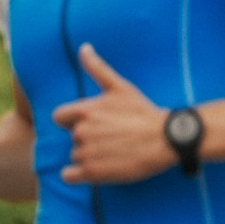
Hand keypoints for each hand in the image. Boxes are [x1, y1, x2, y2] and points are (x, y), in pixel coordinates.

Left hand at [54, 46, 178, 184]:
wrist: (165, 140)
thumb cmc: (144, 112)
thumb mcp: (120, 87)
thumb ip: (97, 68)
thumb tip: (83, 47)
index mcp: (84, 110)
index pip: (59, 117)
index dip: (74, 121)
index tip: (93, 124)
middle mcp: (81, 132)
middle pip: (73, 138)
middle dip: (88, 139)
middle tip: (112, 139)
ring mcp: (86, 153)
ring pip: (75, 156)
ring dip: (89, 157)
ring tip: (113, 153)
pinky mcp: (93, 173)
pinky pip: (70, 176)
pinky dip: (78, 175)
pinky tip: (96, 170)